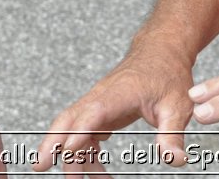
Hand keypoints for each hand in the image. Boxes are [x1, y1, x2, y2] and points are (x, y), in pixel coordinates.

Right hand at [33, 39, 195, 174]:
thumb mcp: (178, 105)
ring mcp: (97, 103)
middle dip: (52, 142)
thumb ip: (172, 134)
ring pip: (71, 128)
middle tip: (40, 165)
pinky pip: (83, 132)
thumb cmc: (168, 73)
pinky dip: (83, 152)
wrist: (161, 51)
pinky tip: (93, 168)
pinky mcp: (99, 110)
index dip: (79, 131)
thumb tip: (175, 160)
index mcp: (119, 93)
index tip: (68, 149)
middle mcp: (101, 97)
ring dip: (70, 155)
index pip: (94, 112)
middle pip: (68, 118)